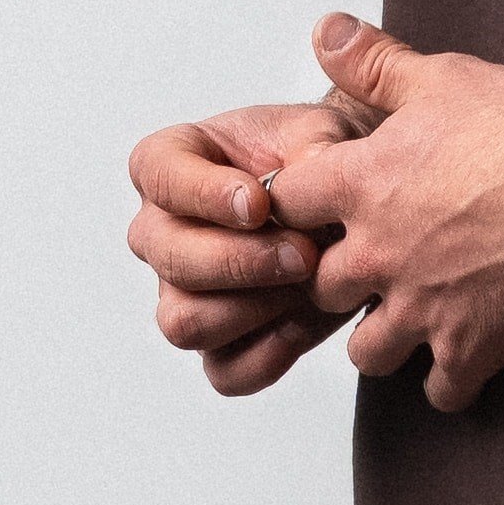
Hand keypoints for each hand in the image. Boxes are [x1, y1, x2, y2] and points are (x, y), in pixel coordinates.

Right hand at [125, 92, 348, 395]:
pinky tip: (301, 327)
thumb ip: (311, 147)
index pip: (157, 177)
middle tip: (303, 253)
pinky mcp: (219, 341)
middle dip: (241, 261)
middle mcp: (161, 232)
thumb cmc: (317, 157)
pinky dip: (264, 358)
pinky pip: (223, 371)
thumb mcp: (319, 133)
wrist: (345, 203)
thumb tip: (311, 173)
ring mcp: (181, 291)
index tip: (258, 204)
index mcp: (169, 165)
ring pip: (186, 322)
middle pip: (171, 260)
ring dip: (252, 309)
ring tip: (308, 285)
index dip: (202, 195)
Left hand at [275, 15, 503, 414]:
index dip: (295, 205)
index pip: (283, 204)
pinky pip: (442, 390)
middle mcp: (376, 256)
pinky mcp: (471, 348)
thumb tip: (326, 30)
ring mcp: (420, 310)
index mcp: (359, 188)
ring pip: (368, 352)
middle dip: (337, 280)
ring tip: (407, 320)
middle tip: (367, 267)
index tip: (315, 207)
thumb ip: (375, 63)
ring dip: (384, 338)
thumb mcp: (442, 78)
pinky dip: (450, 381)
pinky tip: (463, 362)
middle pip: (318, 288)